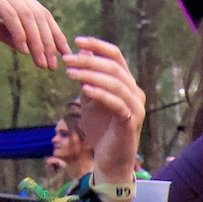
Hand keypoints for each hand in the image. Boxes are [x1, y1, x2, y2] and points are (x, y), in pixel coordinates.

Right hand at [0, 0, 66, 68]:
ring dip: (36, 41)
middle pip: (38, 14)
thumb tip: (26, 48)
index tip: (60, 55)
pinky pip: (9, 13)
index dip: (53, 33)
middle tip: (53, 64)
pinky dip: (18, 32)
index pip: (39, 12)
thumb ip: (5, 32)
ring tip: (40, 62)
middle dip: (48, 41)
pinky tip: (22, 50)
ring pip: (27, 15)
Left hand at [62, 37, 145, 179]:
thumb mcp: (90, 101)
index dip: (97, 46)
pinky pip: (116, 103)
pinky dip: (100, 93)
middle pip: (114, 66)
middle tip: (67, 60)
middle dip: (88, 60)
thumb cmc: (101, 131)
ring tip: (70, 73)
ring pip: (115, 82)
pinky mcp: (131, 121)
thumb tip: (81, 55)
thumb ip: (87, 80)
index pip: (116, 56)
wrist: (110, 160)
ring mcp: (136, 107)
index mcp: (127, 84)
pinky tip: (84, 89)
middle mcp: (135, 92)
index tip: (76, 41)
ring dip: (90, 75)